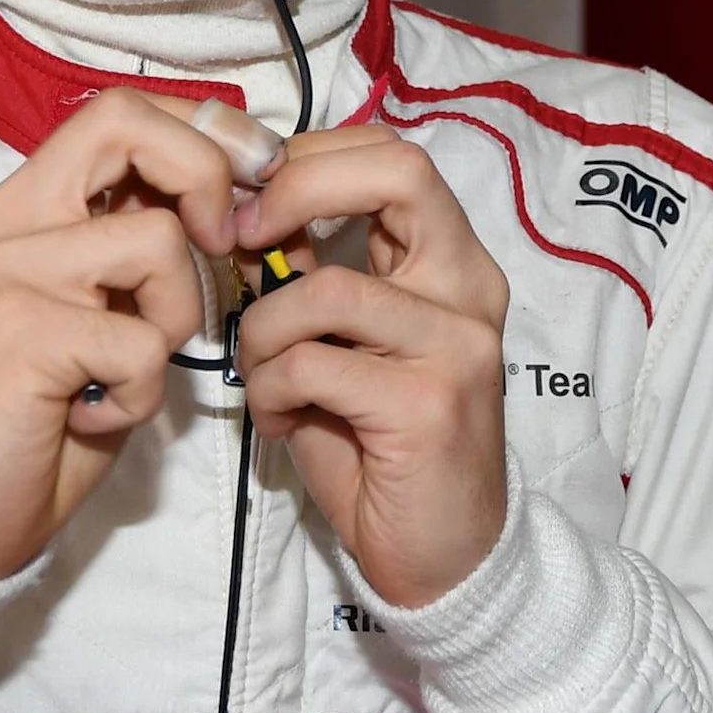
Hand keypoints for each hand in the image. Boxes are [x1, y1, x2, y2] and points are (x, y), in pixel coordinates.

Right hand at [0, 90, 244, 581]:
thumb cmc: (47, 413)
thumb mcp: (103, 309)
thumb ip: (143, 243)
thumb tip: (240, 190)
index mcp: (29, 204)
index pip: (121, 111)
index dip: (206, 130)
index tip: (258, 176)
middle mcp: (9, 220)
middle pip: (126, 125)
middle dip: (206, 176)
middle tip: (222, 246)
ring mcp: (8, 272)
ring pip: (157, 243)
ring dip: (176, 319)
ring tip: (127, 370)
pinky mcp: (20, 334)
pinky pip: (142, 342)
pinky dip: (143, 392)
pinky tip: (96, 414)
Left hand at [232, 128, 511, 608]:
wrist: (443, 557)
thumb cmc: (381, 448)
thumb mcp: (346, 344)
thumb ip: (314, 276)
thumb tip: (246, 214)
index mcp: (452, 263)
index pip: (394, 156)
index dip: (310, 159)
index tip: (251, 205)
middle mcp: (470, 289)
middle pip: (396, 172)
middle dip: (295, 189)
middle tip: (242, 238)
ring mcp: (457, 345)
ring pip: (323, 289)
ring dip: (261, 335)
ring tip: (260, 377)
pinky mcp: (427, 405)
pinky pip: (311, 365)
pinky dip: (271, 391)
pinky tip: (282, 421)